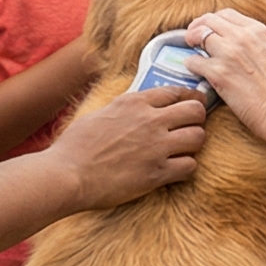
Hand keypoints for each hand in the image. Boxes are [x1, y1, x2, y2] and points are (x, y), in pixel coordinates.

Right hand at [44, 87, 205, 210]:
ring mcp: (156, 147)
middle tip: (192, 126)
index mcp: (135, 102)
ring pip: (198, 137)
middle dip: (197, 118)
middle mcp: (150, 120)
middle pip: (196, 111)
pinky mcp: (157, 173)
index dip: (188, 98)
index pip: (176, 91)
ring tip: (184, 150)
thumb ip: (124, 108)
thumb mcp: (101, 113)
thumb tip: (135, 108)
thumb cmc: (76, 145)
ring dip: (194, 144)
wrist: (68, 174)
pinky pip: (190, 166)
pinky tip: (175, 170)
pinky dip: (186, 168)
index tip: (192, 103)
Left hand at [184, 9, 265, 141]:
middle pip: (208, 20)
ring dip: (192, 43)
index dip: (212, 21)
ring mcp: (229, 54)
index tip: (207, 29)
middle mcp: (243, 37)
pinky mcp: (219, 74)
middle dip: (197, 28)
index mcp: (258, 30)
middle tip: (192, 39)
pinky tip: (195, 70)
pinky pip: (193, 61)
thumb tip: (231, 41)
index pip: (226, 14)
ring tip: (193, 53)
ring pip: (198, 35)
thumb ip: (252, 42)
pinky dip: (191, 65)